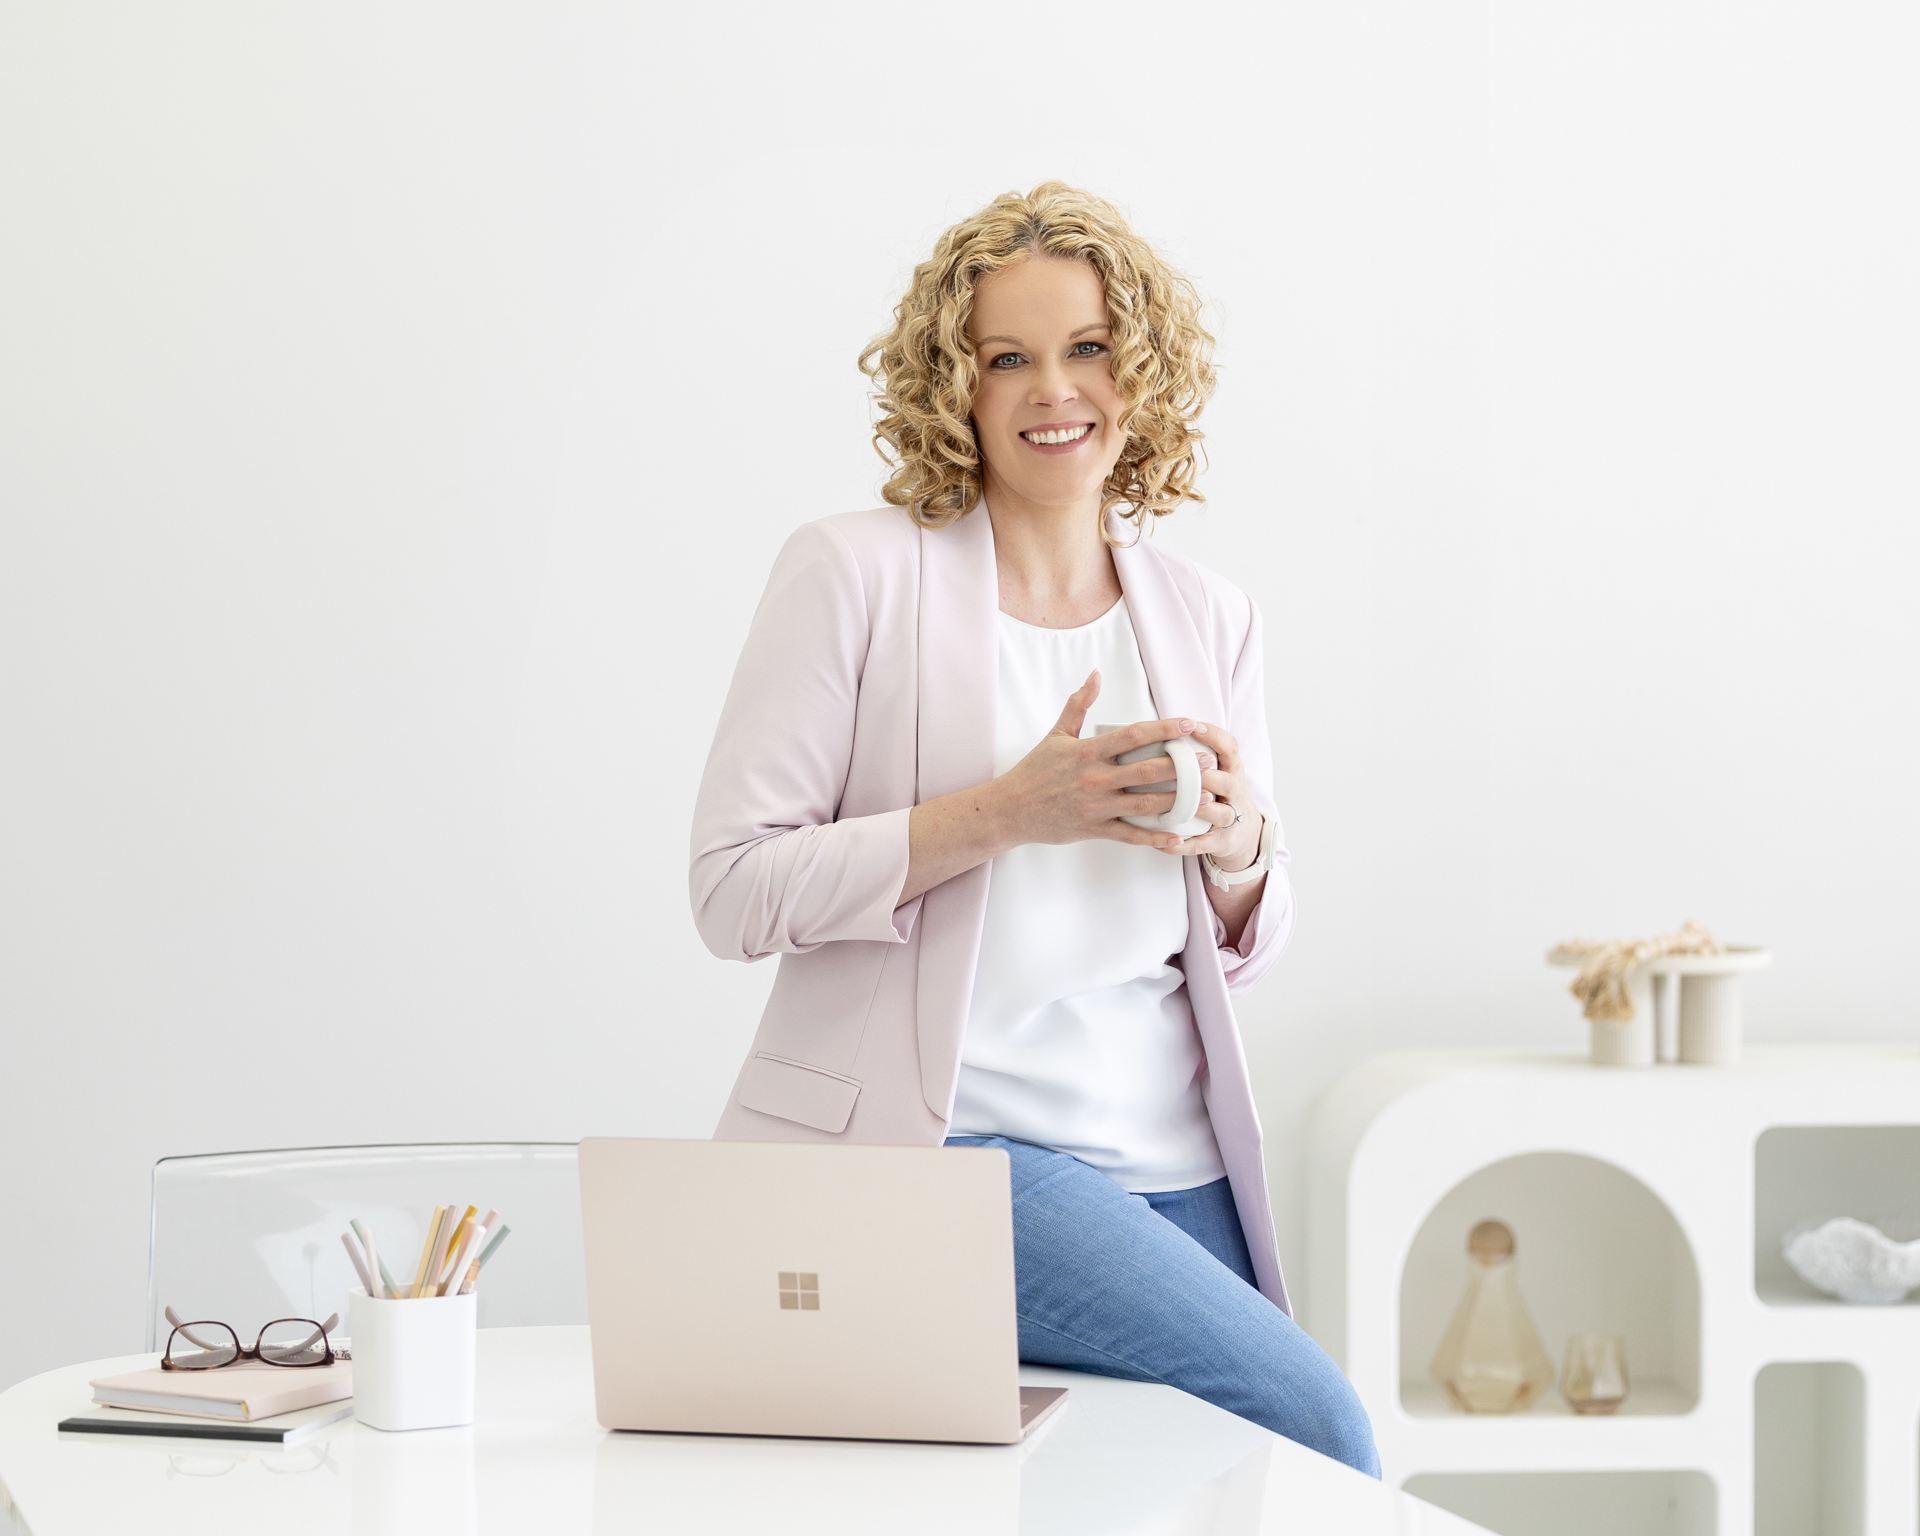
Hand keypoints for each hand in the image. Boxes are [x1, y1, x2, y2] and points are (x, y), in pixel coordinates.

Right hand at [987, 672, 1224, 850]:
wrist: (1010, 809)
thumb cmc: (1034, 771)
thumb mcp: (1056, 735)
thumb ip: (1078, 704)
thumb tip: (1095, 675)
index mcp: (1088, 752)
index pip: (1134, 736)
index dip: (1165, 729)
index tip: (1189, 724)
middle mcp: (1095, 779)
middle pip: (1147, 770)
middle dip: (1181, 766)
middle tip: (1207, 760)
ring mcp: (1096, 806)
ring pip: (1145, 803)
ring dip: (1178, 799)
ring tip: (1204, 795)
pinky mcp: (1094, 830)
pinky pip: (1130, 835)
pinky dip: (1155, 837)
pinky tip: (1178, 835)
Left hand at [1152, 719, 1261, 868]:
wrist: (1244, 834)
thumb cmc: (1220, 796)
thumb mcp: (1219, 772)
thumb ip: (1198, 755)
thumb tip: (1159, 728)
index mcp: (1232, 771)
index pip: (1230, 748)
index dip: (1214, 736)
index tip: (1193, 726)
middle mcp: (1235, 794)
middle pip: (1228, 782)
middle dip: (1209, 776)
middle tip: (1190, 768)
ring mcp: (1230, 819)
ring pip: (1221, 814)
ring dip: (1203, 809)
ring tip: (1184, 805)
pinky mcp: (1221, 842)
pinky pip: (1204, 845)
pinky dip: (1185, 845)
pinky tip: (1166, 843)